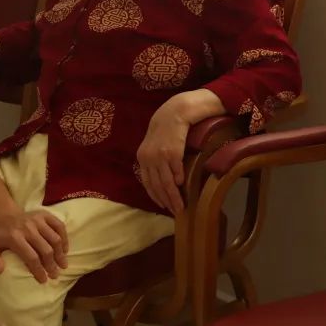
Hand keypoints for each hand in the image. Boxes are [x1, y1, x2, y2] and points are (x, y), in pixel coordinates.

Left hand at [0, 209, 68, 282]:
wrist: (6, 216)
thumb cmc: (1, 236)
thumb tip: (1, 270)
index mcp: (15, 237)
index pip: (31, 257)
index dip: (39, 270)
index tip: (44, 280)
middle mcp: (28, 227)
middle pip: (45, 250)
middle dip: (51, 265)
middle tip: (55, 275)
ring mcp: (38, 220)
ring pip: (55, 239)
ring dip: (60, 254)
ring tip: (62, 265)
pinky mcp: (45, 214)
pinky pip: (59, 226)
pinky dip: (64, 238)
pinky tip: (65, 249)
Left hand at [137, 96, 191, 214]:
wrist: (173, 114)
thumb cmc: (165, 131)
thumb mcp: (154, 146)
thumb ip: (154, 162)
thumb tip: (163, 181)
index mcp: (142, 158)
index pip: (147, 182)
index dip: (155, 195)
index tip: (163, 205)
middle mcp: (148, 158)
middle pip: (157, 185)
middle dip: (166, 200)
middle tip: (175, 211)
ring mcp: (159, 156)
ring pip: (166, 182)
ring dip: (174, 195)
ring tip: (181, 205)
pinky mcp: (172, 152)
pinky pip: (176, 170)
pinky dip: (179, 179)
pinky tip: (182, 185)